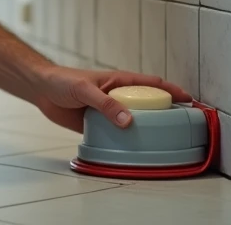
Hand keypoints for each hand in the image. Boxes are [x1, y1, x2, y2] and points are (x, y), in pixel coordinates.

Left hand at [33, 68, 191, 132]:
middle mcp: (118, 95)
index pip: (152, 84)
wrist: (41, 90)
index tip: (190, 100)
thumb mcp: (85, 89)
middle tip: (182, 126)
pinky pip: (117, 134)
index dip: (172, 90)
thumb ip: (105, 104)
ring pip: (134, 120)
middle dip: (165, 112)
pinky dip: (126, 140)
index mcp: (119, 81)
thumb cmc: (62, 80)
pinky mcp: (99, 124)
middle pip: (147, 104)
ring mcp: (109, 110)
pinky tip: (134, 151)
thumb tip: (128, 120)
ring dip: (146, 128)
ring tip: (162, 142)